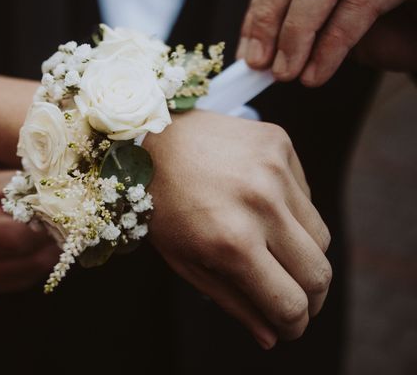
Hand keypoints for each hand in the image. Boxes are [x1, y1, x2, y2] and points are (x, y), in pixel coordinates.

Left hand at [145, 110, 330, 348]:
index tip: (289, 326)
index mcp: (231, 241)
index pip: (289, 303)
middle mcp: (260, 204)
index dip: (293, 324)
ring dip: (301, 254)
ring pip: (320, 237)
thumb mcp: (185, 261)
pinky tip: (261, 206)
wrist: (154, 137)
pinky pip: (306, 197)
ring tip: (271, 249)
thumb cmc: (163, 205)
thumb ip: (232, 301)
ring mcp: (274, 170)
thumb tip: (273, 337)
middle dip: (309, 298)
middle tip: (292, 298)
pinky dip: (291, 213)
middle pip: (318, 274)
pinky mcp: (281, 144)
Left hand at [237, 0, 416, 85]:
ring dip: (299, 32)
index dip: (259, 10)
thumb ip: (301, 28)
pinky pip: (363, 0)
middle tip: (262, 64)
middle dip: (272, 19)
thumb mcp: (337, 25)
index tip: (246, 54)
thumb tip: (255, 53)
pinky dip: (333, 42)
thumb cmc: (397, 28)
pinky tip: (318, 70)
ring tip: (288, 72)